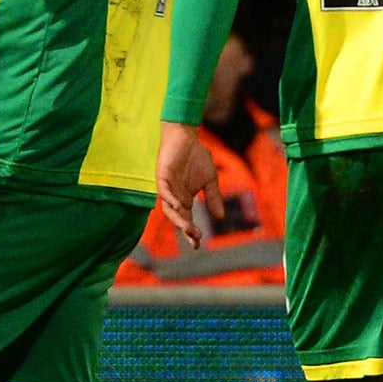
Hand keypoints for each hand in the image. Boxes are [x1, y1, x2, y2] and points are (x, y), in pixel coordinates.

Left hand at [156, 121, 224, 249]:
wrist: (187, 137)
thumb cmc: (196, 157)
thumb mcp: (210, 179)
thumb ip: (213, 197)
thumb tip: (220, 217)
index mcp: (184, 199)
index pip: (187, 219)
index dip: (190, 232)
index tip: (198, 245)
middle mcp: (174, 196)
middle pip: (177, 218)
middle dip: (186, 229)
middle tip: (195, 238)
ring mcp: (167, 187)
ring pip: (168, 208)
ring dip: (177, 218)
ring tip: (187, 228)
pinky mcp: (162, 176)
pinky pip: (164, 191)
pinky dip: (170, 199)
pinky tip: (179, 206)